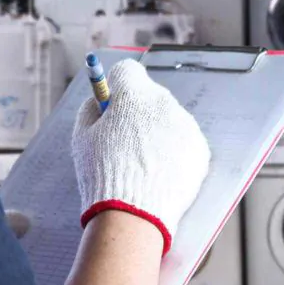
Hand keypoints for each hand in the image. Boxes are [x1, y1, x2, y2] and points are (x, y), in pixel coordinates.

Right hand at [71, 59, 210, 254]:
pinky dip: (174, 152)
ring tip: (143, 163)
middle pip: (151, 96)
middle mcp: (165, 104)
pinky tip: (159, 172)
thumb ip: (92, 109)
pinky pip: (184, 141)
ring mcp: (187, 126)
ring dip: (158, 132)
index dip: (117, 84)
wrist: (135, 214)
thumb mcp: (82, 137)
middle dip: (139, 111)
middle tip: (126, 138)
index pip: (128, 71)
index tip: (113, 99)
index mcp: (134, 95)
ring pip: (170, 120)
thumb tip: (101, 99)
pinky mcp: (201, 148)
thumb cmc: (103, 173)